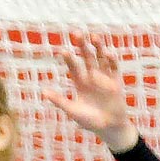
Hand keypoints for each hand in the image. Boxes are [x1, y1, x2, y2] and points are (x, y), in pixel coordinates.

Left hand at [44, 37, 136, 152]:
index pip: (73, 66)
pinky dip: (111, 59)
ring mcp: (104, 77)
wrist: (108, 127)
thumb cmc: (88, 120)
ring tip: (94, 36)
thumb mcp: (72, 110)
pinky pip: (114, 67)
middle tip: (77, 33)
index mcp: (80, 83)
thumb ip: (59, 100)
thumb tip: (43, 92)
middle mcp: (92, 76)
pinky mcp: (116, 81)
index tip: (62, 50)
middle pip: (86, 57)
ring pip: (101, 58)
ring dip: (98, 47)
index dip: (68, 58)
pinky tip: (108, 52)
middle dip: (82, 46)